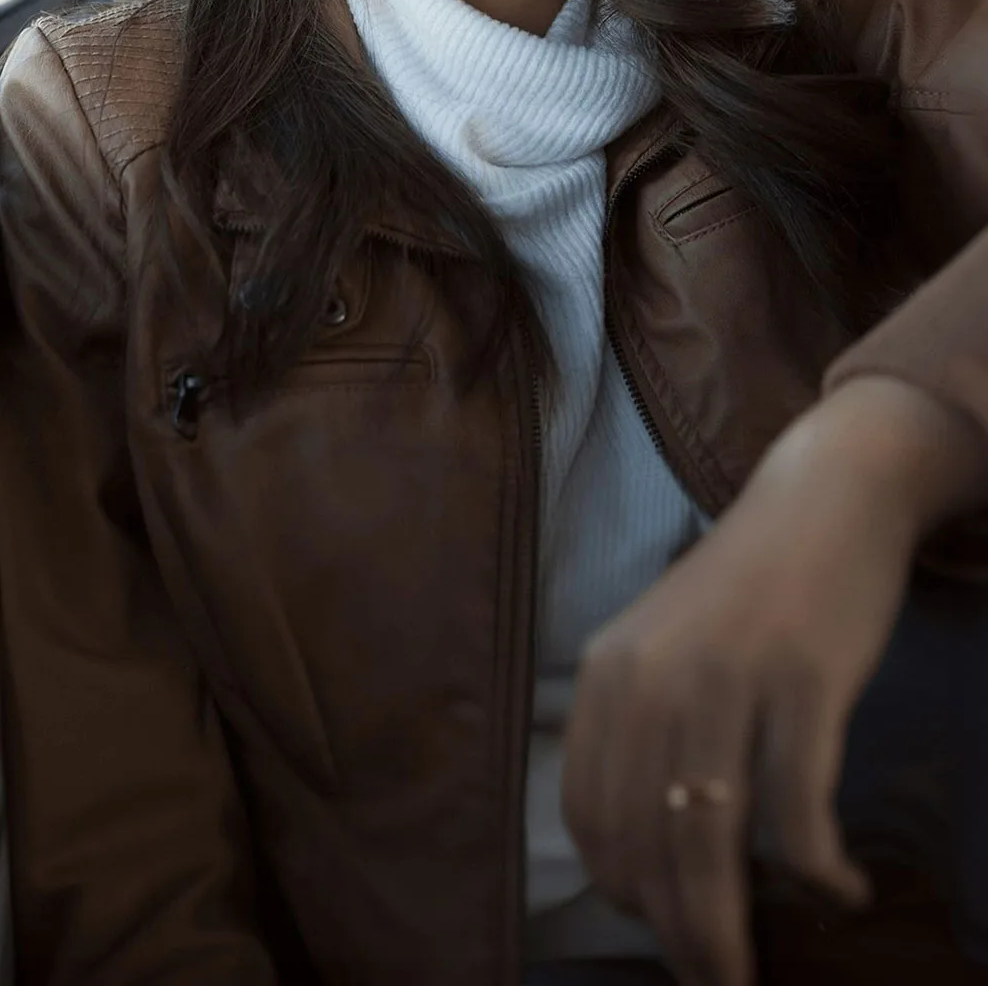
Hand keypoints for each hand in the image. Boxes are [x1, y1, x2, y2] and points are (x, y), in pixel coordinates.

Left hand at [560, 376, 987, 985]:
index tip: (662, 930)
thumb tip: (645, 862)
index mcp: (607, 672)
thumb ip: (643, 731)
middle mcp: (652, 676)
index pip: (591, 819)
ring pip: (709, 843)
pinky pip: (799, 812)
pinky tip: (843, 888)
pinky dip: (819, 871)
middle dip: (678, 933)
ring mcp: (727, 676)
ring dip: (728, 928)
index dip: (624, 893)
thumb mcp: (665, 647)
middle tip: (714, 977)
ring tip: (751, 970)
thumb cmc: (747, 588)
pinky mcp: (802, 679)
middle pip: (647, 844)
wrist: (824, 497)